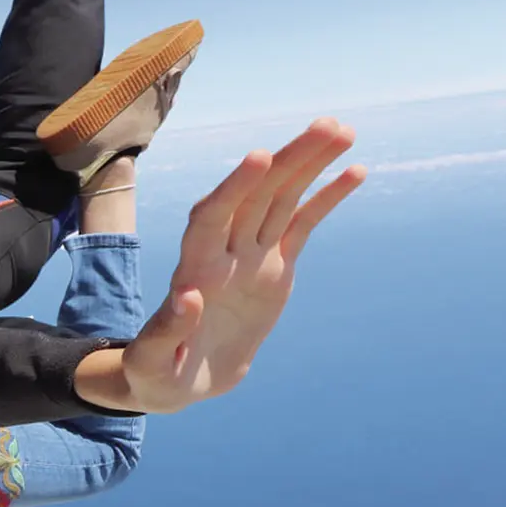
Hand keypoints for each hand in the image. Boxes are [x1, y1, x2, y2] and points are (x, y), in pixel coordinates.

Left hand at [120, 118, 366, 412]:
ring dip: (309, 164)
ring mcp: (250, 257)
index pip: (211, 218)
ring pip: (281, 200)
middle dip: (287, 161)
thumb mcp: (151, 363)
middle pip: (255, 197)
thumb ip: (166, 331)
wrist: (177, 380)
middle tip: (327, 126)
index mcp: (193, 270)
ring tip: (344, 130)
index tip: (259, 157)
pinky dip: (325, 198)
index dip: (233, 187)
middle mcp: (222, 253)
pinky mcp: (274, 268)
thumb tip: (186, 296)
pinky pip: (302, 225)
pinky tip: (354, 170)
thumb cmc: (154, 374)